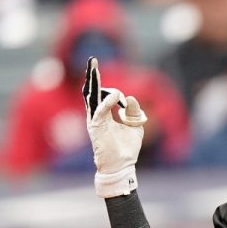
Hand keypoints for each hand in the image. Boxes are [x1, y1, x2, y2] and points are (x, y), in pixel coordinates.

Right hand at [83, 57, 147, 197]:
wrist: (122, 166)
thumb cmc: (127, 149)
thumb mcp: (135, 126)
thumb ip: (133, 111)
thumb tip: (129, 97)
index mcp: (104, 115)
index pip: (101, 95)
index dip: (110, 90)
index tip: (123, 100)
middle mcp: (97, 115)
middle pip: (92, 91)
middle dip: (92, 75)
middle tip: (92, 60)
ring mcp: (95, 120)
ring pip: (91, 96)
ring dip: (93, 81)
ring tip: (93, 66)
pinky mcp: (96, 127)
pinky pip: (99, 110)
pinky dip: (107, 101)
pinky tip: (115, 96)